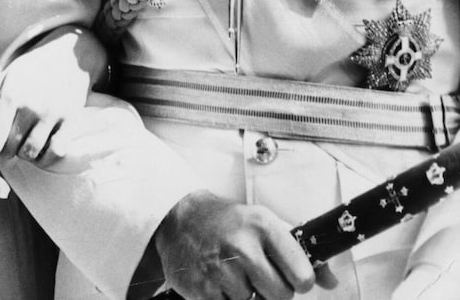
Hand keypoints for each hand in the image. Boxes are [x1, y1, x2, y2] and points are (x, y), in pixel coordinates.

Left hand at [0, 25, 107, 166]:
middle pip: (11, 148)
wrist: (69, 55)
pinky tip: (42, 150)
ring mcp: (52, 114)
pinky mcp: (70, 120)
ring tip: (24, 143)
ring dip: (25, 154)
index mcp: (11, 95)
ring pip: (31, 153)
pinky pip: (56, 152)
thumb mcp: (5, 78)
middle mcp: (31, 106)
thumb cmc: (32, 69)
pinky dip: (47, 158)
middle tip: (8, 144)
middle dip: (6, 150)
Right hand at [154, 191, 323, 299]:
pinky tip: (219, 283)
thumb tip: (331, 281)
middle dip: (272, 291)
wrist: (179, 218)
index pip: (302, 275)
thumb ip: (299, 251)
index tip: (290, 275)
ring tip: (234, 274)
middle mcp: (242, 246)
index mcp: (263, 225)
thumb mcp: (264, 224)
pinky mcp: (202, 291)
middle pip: (282, 297)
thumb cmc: (228, 222)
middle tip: (257, 275)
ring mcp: (221, 269)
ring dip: (248, 296)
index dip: (299, 280)